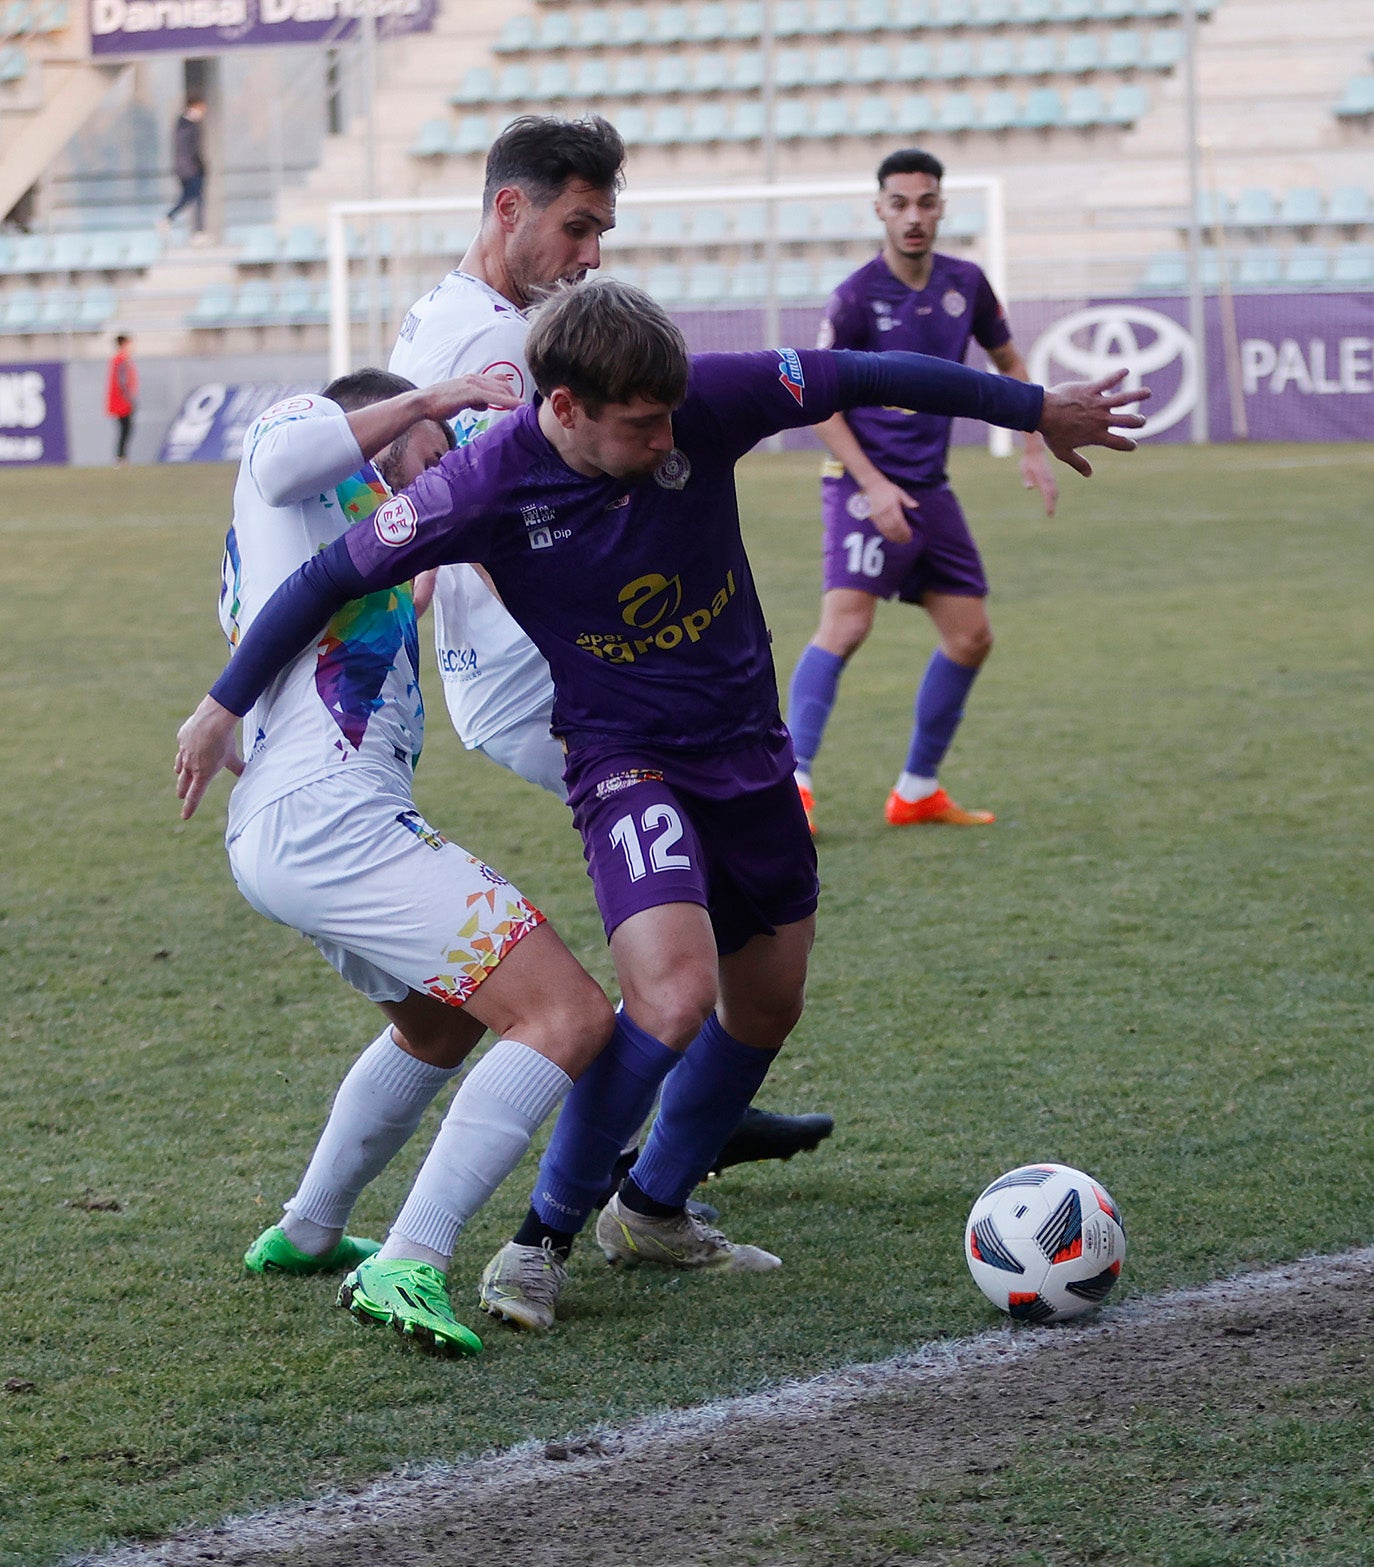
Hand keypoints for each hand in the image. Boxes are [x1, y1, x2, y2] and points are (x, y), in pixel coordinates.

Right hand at [175, 695, 241, 819]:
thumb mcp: (231, 756)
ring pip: (179, 765)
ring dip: (180, 771)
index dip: (190, 807)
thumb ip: (237, 767)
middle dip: (182, 790)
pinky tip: (188, 746)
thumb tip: (246, 773)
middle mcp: (190, 765)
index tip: (185, 816)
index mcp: (203, 773)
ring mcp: (184, 752)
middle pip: (183, 782)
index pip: (195, 795)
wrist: (213, 720)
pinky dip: (185, 749)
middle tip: (181, 795)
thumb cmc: (225, 740)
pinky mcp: (182, 738)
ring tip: (179, 773)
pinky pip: (182, 747)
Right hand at [424, 372, 520, 424]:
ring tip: (524, 406)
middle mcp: (474, 379)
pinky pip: (492, 397)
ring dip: (513, 398)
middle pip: (501, 385)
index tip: (516, 400)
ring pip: (499, 390)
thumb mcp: (461, 400)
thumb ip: (474, 400)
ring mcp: (472, 384)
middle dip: (513, 395)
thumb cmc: (439, 402)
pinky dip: (506, 401)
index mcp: (472, 380)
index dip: (508, 390)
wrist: (423, 402)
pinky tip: (516, 405)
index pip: (496, 380)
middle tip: (522, 406)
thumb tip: (484, 405)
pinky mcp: (470, 393)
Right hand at [863, 475, 919, 543]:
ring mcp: (878, 515)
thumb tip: (916, 506)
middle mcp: (884, 512)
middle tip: (906, 541)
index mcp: (892, 506)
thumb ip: (907, 500)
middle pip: (893, 528)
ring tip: (899, 541)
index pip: (899, 522)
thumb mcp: (899, 492)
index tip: (909, 535)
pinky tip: (890, 537)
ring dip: (893, 537)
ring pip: (886, 530)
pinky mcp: (873, 517)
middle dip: (899, 536)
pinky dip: (886, 534)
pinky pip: (880, 528)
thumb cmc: (887, 488)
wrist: (872, 485)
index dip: (904, 530)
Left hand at [1019, 445, 1058, 516]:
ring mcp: (1051, 478)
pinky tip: (1052, 499)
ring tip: (1051, 510)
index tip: (1049, 513)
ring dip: (1053, 500)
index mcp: (1043, 478)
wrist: (1035, 450)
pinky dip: (1053, 495)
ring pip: (1054, 491)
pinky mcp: (1050, 477)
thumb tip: (1029, 487)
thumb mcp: (1025, 468)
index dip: (1049, 504)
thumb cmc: (1028, 460)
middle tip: (1050, 514)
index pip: (1047, 494)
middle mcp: (1049, 479)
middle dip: (1052, 504)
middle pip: (1053, 494)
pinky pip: (1053, 488)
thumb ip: (1027, 478)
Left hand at [1037, 370, 1149, 477]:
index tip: (1133, 445)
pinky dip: (1118, 375)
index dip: (1129, 445)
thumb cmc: (1052, 433)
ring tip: (1148, 392)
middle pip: (1128, 421)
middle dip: (1138, 421)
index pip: (1120, 442)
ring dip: (1138, 395)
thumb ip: (1078, 463)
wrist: (1042, 412)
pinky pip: (1108, 380)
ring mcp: (1098, 403)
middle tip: (1142, 421)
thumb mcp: (1064, 452)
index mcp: (1097, 436)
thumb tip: (1089, 474)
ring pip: (1124, 398)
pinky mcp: (1092, 389)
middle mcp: (1102, 419)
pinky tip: (1126, 370)